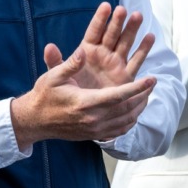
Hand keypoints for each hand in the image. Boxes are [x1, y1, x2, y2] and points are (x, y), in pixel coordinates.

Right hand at [10, 3, 156, 146]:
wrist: (34, 121)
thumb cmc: (44, 96)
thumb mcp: (52, 76)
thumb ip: (69, 64)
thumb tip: (82, 51)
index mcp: (85, 103)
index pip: (118, 96)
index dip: (137, 87)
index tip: (152, 78)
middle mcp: (93, 119)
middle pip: (127, 109)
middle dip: (143, 95)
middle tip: (153, 82)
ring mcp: (95, 130)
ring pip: (126, 121)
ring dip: (139, 107)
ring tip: (148, 94)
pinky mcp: (94, 135)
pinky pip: (119, 130)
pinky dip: (131, 120)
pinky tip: (135, 110)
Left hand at [44, 2, 154, 88]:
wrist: (80, 111)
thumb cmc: (67, 91)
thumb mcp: (57, 76)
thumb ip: (55, 61)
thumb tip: (49, 46)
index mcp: (87, 50)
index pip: (94, 31)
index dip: (100, 19)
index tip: (106, 6)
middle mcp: (103, 53)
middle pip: (112, 34)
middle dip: (118, 21)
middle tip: (123, 10)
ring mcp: (116, 63)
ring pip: (126, 43)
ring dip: (132, 29)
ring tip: (138, 16)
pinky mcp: (125, 76)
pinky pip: (136, 60)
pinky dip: (143, 49)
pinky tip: (150, 37)